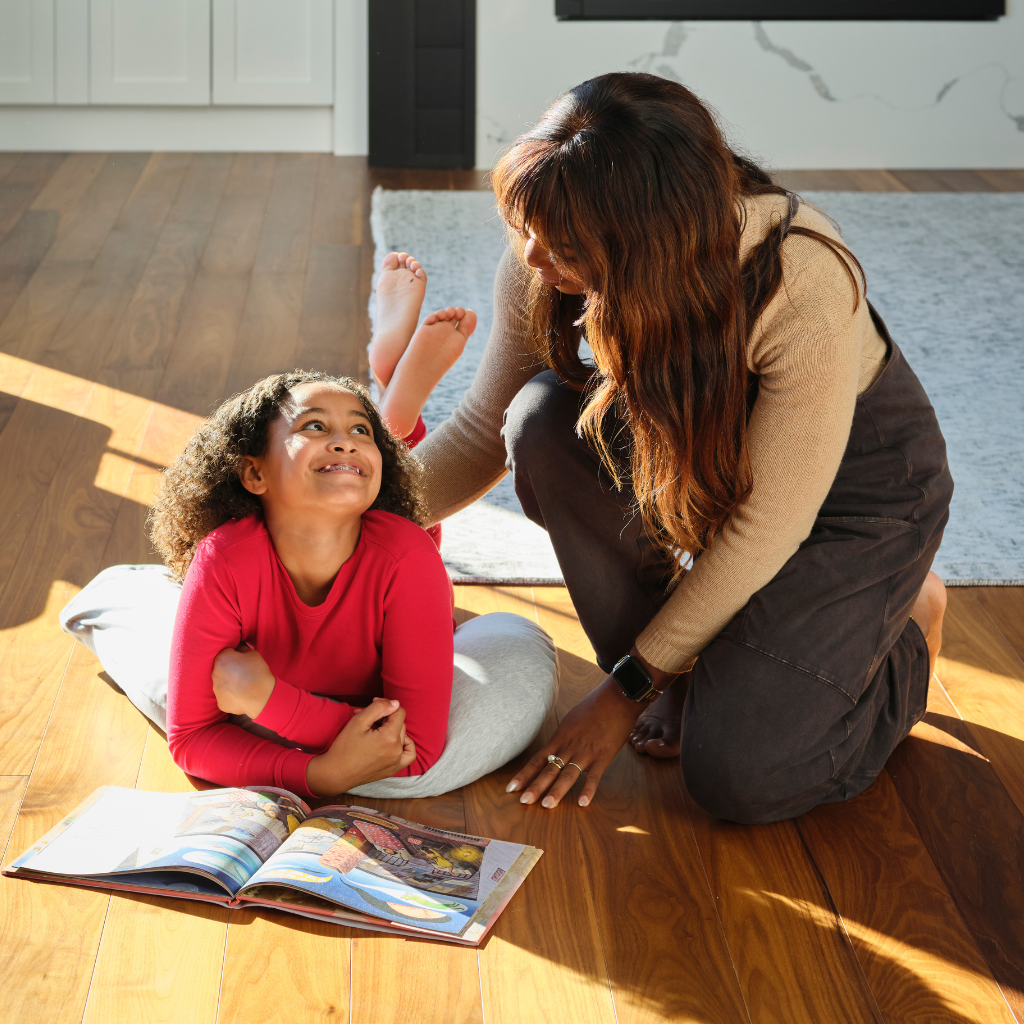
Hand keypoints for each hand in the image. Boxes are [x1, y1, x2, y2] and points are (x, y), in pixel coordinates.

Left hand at [212, 646, 275, 717]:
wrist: (262, 696)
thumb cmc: (257, 672)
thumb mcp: (252, 653)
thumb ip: (241, 647)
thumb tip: (236, 646)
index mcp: (221, 659)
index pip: (225, 653)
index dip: (234, 655)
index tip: (242, 660)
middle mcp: (214, 673)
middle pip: (221, 668)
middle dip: (229, 668)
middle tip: (242, 672)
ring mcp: (216, 689)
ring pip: (221, 682)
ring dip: (229, 682)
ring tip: (242, 684)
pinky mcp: (220, 702)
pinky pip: (224, 696)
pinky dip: (231, 695)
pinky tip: (241, 694)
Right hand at [306, 698, 416, 797]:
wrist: (335, 774)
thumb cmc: (344, 747)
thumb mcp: (358, 721)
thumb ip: (379, 708)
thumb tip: (395, 703)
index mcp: (390, 738)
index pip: (399, 712)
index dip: (386, 705)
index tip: (372, 705)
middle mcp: (397, 751)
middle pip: (399, 724)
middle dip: (386, 717)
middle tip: (367, 719)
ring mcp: (396, 762)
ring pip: (402, 736)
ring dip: (392, 729)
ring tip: (378, 730)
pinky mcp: (392, 770)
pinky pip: (408, 755)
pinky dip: (405, 745)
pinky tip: (395, 742)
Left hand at [507, 675, 645, 808]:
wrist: (615, 699)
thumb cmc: (594, 707)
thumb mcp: (572, 720)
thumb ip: (564, 737)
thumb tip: (556, 748)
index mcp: (560, 738)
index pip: (537, 760)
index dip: (524, 775)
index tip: (511, 788)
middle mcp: (569, 747)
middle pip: (549, 770)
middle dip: (535, 787)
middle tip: (523, 801)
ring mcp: (586, 752)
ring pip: (568, 775)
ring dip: (557, 791)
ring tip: (546, 806)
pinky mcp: (603, 756)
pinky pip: (594, 776)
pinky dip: (588, 790)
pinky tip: (582, 803)